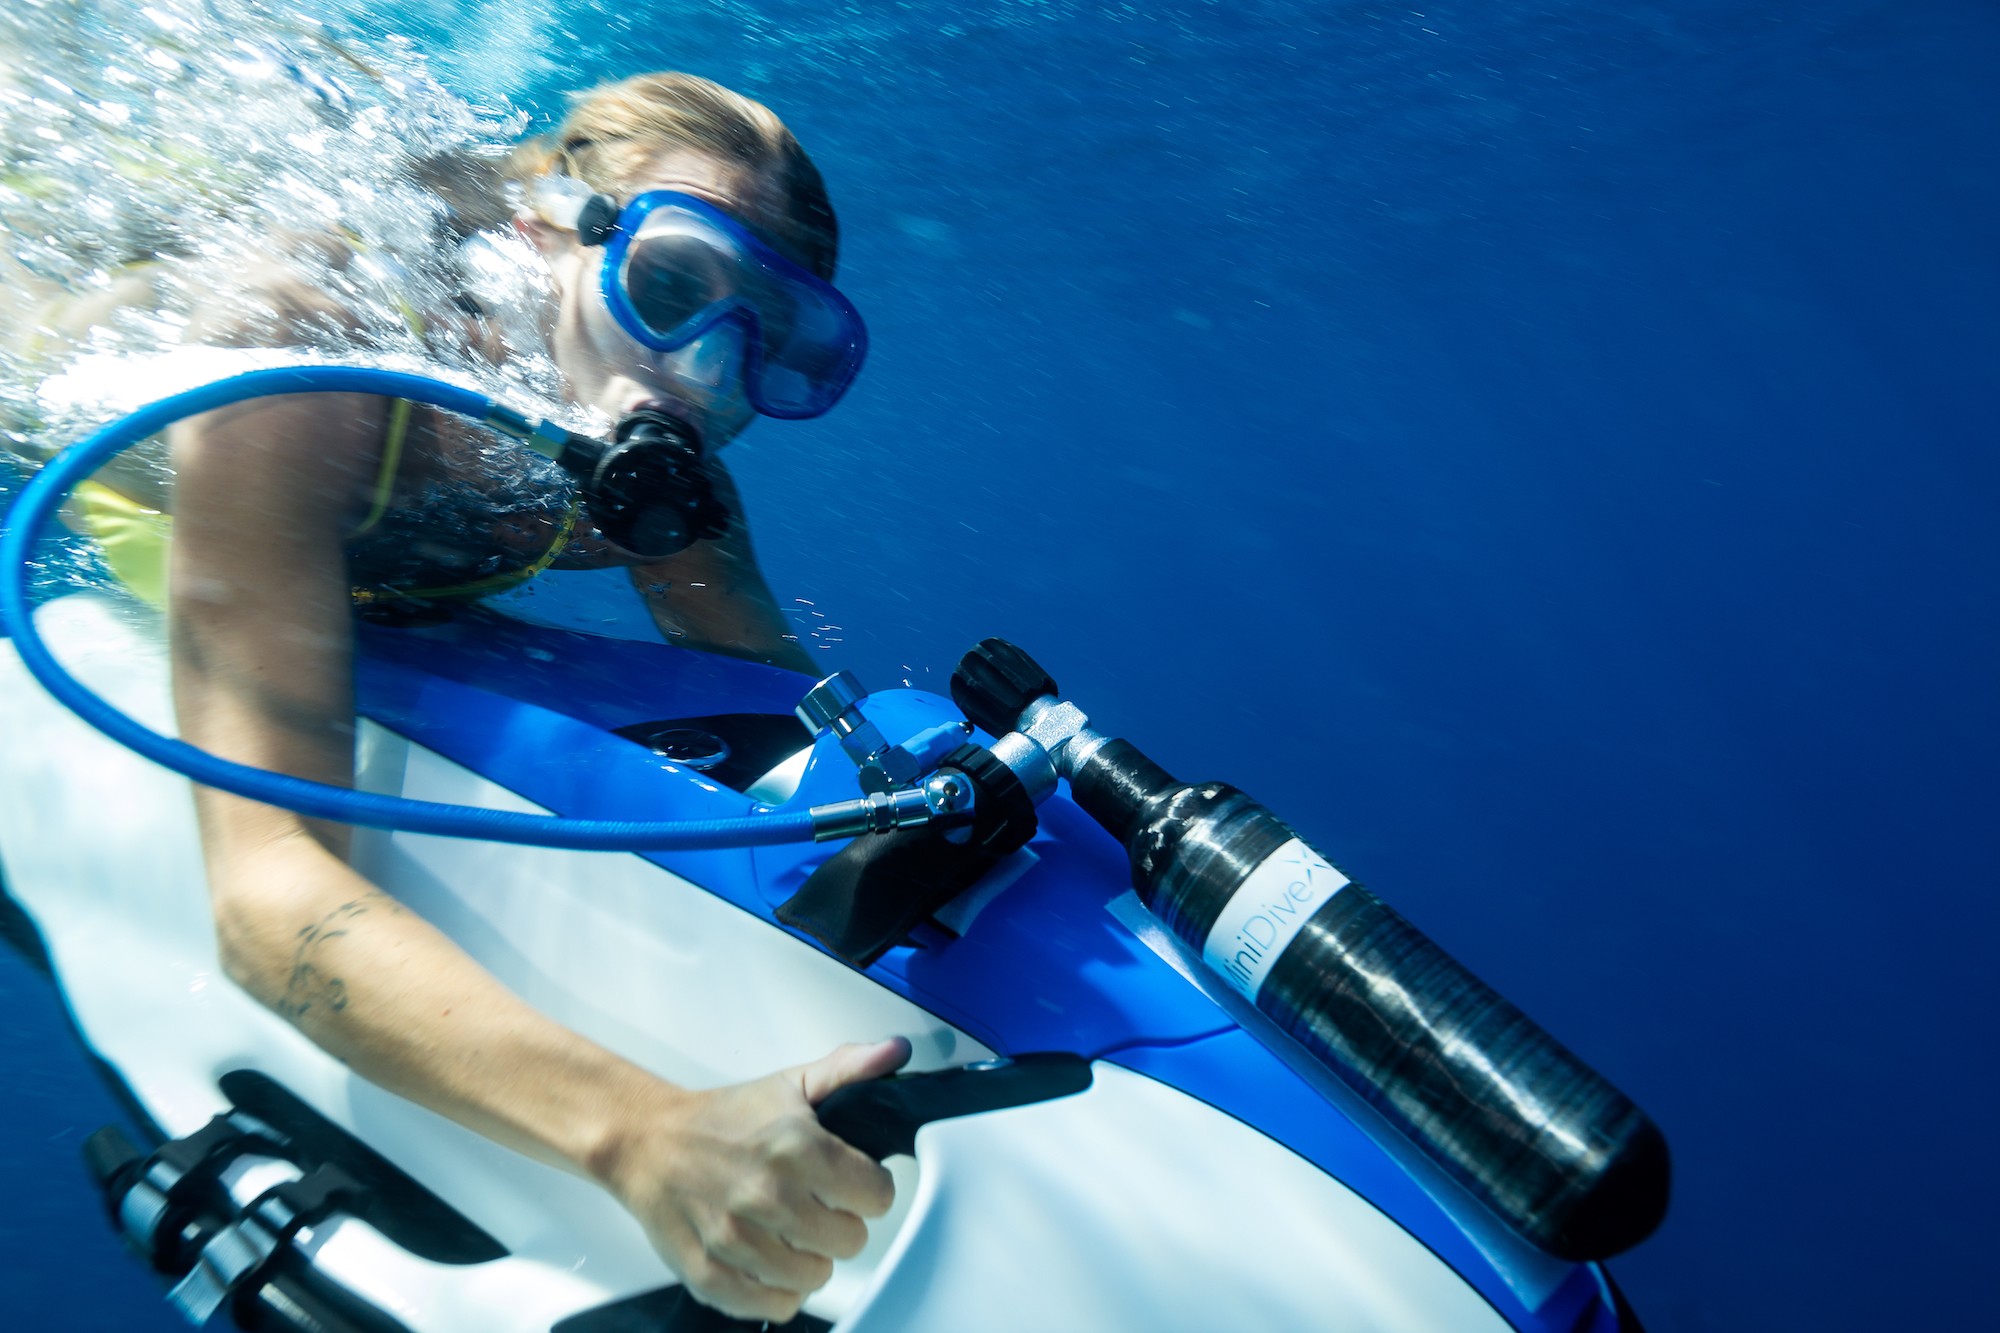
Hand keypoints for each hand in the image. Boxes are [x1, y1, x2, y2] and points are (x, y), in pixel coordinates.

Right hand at [601, 1038, 912, 1322]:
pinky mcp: (709, 1274)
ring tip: (791, 1231)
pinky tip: (770, 1260)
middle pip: (850, 1241)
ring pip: (816, 1277)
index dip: (869, 1188)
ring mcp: (736, 1239)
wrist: (647, 1141)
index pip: (877, 1196)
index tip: (851, 1183)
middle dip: (841, 1223)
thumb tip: (895, 1052)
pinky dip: (778, 1289)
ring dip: (810, 1257)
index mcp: (796, 1147)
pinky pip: (774, 1306)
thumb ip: (849, 1068)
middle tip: (817, 1205)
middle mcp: (767, 1194)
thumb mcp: (789, 1083)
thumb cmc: (721, 1119)